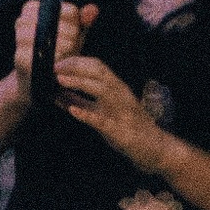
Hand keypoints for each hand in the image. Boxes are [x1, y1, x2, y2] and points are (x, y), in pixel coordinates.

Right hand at [9, 0, 93, 91]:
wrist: (40, 76)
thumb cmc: (59, 49)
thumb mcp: (73, 33)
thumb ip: (83, 20)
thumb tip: (93, 9)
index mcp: (33, 8)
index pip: (63, 9)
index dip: (75, 22)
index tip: (75, 32)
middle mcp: (21, 20)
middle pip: (55, 21)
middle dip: (70, 34)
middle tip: (73, 45)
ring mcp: (19, 39)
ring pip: (48, 36)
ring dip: (63, 46)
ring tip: (68, 53)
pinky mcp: (19, 57)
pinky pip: (42, 54)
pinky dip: (54, 58)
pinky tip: (60, 62)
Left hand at [50, 38, 167, 169]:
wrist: (154, 148)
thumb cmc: (127, 128)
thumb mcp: (101, 112)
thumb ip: (81, 102)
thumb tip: (57, 94)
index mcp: (116, 88)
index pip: (97, 66)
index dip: (76, 62)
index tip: (58, 62)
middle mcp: (120, 95)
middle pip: (99, 72)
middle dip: (76, 67)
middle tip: (55, 67)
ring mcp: (121, 111)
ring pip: (102, 90)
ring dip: (80, 83)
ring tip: (60, 81)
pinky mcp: (120, 130)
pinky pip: (102, 120)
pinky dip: (87, 114)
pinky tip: (73, 110)